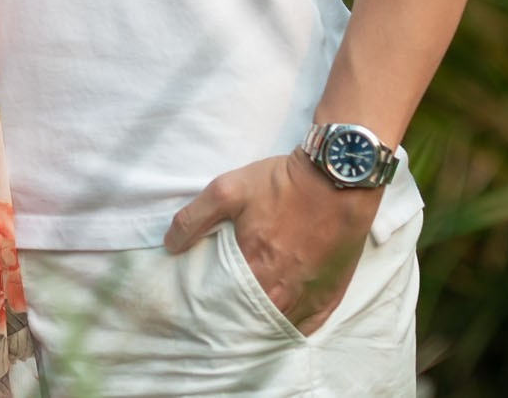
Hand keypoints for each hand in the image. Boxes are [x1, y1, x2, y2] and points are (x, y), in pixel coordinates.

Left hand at [162, 151, 376, 334]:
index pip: (222, 308)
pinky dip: (292, 328)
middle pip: (250, 323)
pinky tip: (278, 327)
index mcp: (254, 270)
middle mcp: (282, 292)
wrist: (338, 179)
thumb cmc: (283, 184)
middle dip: (234, 325)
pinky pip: (308, 325)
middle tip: (220, 323)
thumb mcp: (228, 189)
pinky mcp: (331, 294)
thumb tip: (169, 245)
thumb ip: (194, 217)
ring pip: (278, 328)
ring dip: (261, 329)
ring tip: (245, 328)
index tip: (197, 314)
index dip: (209, 313)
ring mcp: (308, 296)